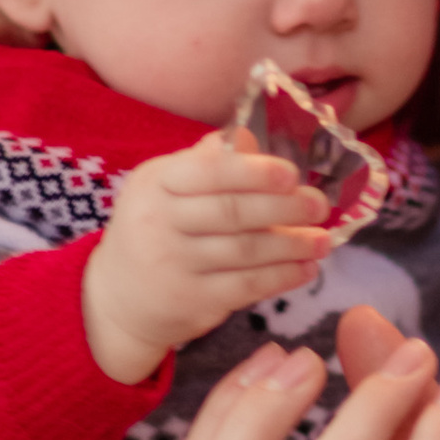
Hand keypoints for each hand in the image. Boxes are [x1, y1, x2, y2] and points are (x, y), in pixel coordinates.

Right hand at [82, 128, 331, 383]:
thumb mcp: (162, 187)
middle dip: (283, 208)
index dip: (253, 172)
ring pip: (245, 251)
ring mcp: (175, 265)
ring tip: (323, 240)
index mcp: (156, 183)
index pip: (208, 172)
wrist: (117, 300)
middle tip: (319, 205)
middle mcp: (160, 222)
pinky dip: (281, 277)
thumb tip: (247, 138)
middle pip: (231, 212)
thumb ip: (204, 162)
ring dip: (292, 245)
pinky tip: (305, 269)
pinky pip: (246, 286)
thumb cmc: (153, 230)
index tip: (291, 174)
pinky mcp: (192, 301)